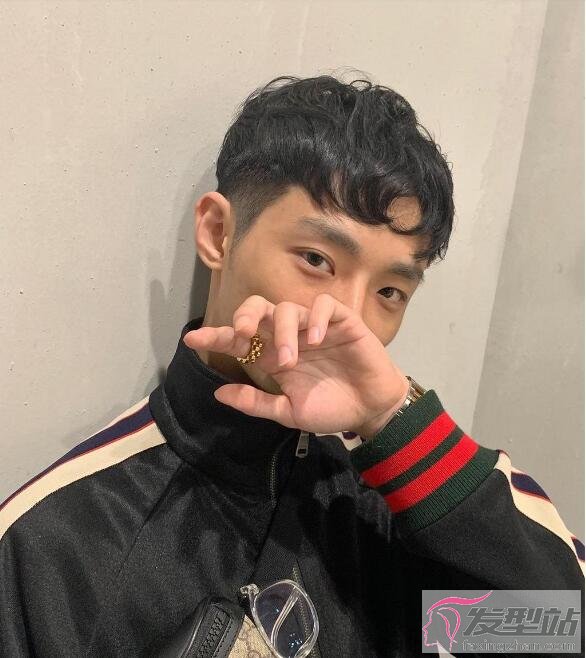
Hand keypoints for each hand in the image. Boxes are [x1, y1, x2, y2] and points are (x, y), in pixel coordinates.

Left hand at [182, 294, 410, 438]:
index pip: (240, 340)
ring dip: (284, 331)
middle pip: (259, 309)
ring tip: (290, 360)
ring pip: (289, 308)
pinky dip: (316, 318)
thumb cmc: (331, 408)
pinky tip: (316, 339)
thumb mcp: (289, 412)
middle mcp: (290, 336)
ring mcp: (315, 327)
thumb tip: (218, 393)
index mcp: (273, 356)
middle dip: (245, 315)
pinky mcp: (342, 321)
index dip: (216, 337)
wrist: (371, 410)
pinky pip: (324, 306)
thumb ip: (256, 403)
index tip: (192, 339)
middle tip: (241, 333)